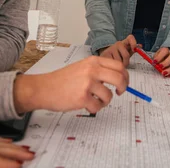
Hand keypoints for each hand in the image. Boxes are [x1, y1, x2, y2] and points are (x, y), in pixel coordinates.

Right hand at [14, 56, 128, 113]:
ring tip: (94, 100)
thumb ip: (98, 70)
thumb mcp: (82, 67)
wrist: (44, 88)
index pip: (119, 66)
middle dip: (123, 87)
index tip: (123, 82)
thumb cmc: (62, 79)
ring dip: (105, 101)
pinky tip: (87, 104)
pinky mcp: (82, 98)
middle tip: (119, 92)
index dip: (125, 76)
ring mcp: (87, 84)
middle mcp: (92, 70)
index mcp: (93, 61)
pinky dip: (95, 108)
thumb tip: (118, 78)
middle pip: (119, 78)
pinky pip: (98, 106)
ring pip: (109, 95)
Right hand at [98, 34, 136, 66]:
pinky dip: (114, 66)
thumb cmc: (119, 54)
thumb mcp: (126, 51)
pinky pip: (113, 63)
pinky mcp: (105, 54)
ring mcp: (111, 48)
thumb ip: (133, 50)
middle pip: (126, 55)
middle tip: (125, 65)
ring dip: (119, 65)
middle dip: (126, 62)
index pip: (130, 38)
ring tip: (117, 64)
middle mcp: (118, 44)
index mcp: (125, 42)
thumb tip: (140, 46)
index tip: (134, 49)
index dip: (133, 42)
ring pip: (119, 61)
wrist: (106, 55)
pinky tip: (112, 64)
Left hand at [152, 48, 169, 76]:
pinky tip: (168, 75)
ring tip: (164, 73)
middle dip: (166, 62)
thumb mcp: (155, 57)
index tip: (155, 61)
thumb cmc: (159, 58)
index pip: (165, 51)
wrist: (164, 59)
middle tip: (160, 67)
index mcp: (165, 50)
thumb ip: (155, 60)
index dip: (160, 56)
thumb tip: (154, 64)